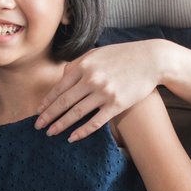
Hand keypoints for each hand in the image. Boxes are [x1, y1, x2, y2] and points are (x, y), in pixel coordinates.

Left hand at [34, 41, 164, 141]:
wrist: (152, 60)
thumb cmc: (123, 55)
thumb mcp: (98, 53)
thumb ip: (79, 63)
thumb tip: (63, 75)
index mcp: (84, 65)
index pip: (59, 87)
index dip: (47, 101)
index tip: (38, 112)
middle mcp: (91, 79)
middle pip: (64, 102)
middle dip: (48, 116)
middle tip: (38, 126)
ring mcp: (104, 92)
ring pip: (76, 113)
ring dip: (61, 125)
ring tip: (50, 133)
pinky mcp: (117, 104)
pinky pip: (95, 122)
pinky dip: (81, 131)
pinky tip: (72, 138)